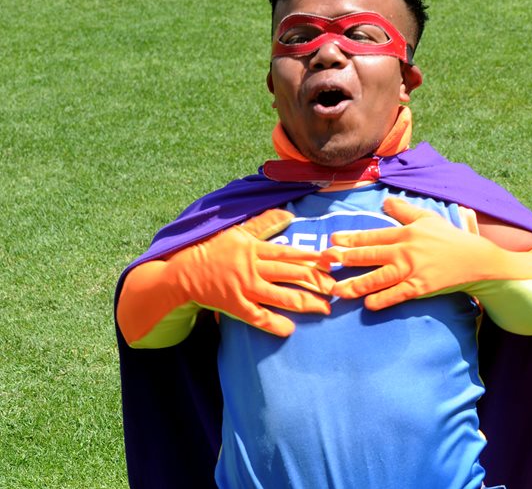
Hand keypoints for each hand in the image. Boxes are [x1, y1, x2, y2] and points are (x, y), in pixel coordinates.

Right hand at [166, 209, 334, 336]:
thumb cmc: (213, 249)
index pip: (290, 253)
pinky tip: (290, 329)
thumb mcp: (238, 232)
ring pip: (279, 296)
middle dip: (317, 282)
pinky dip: (274, 324)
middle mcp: (252, 268)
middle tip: (336, 289)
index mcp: (255, 248)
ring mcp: (243, 288)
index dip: (313, 258)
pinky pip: (257, 317)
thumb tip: (289, 214)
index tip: (333, 263)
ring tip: (324, 308)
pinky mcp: (234, 306)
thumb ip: (264, 224)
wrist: (182, 272)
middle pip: (291, 274)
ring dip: (304, 303)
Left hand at [326, 198, 531, 310]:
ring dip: (356, 284)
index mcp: (405, 233)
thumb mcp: (427, 218)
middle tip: (324, 263)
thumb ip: (404, 210)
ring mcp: (412, 270)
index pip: (372, 236)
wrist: (475, 259)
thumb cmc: (450, 238)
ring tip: (337, 290)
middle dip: (345, 259)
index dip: (351, 239)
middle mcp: (404, 251)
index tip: (332, 241)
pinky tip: (368, 304)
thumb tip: (385, 200)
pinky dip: (382, 300)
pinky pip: (396, 295)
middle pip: (369, 255)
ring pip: (378, 278)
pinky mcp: (420, 287)